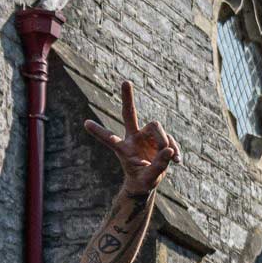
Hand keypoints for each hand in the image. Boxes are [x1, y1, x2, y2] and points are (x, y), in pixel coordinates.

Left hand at [84, 80, 179, 194]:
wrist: (148, 180)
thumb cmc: (143, 179)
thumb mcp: (149, 177)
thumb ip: (159, 165)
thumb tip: (169, 150)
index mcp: (123, 148)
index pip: (109, 138)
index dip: (98, 132)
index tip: (85, 123)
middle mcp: (133, 137)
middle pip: (130, 114)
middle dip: (128, 98)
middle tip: (126, 82)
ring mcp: (146, 136)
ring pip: (157, 127)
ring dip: (165, 141)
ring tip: (169, 159)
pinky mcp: (160, 138)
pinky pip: (170, 139)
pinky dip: (174, 151)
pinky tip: (177, 162)